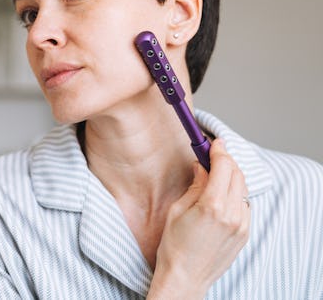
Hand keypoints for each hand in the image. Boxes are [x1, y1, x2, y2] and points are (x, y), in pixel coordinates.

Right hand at [147, 138, 249, 298]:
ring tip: (215, 176)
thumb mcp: (178, 209)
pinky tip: (220, 197)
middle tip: (213, 155)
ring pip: (243, 189)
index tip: (214, 143)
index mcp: (212, 206)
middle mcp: (232, 214)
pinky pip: (244, 205)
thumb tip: (202, 166)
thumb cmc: (174, 245)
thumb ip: (195, 185)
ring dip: (231, 177)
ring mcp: (242, 225)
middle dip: (226, 161)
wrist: (185, 276)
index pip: (224, 166)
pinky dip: (235, 195)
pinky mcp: (245, 233)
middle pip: (237, 174)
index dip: (219, 151)